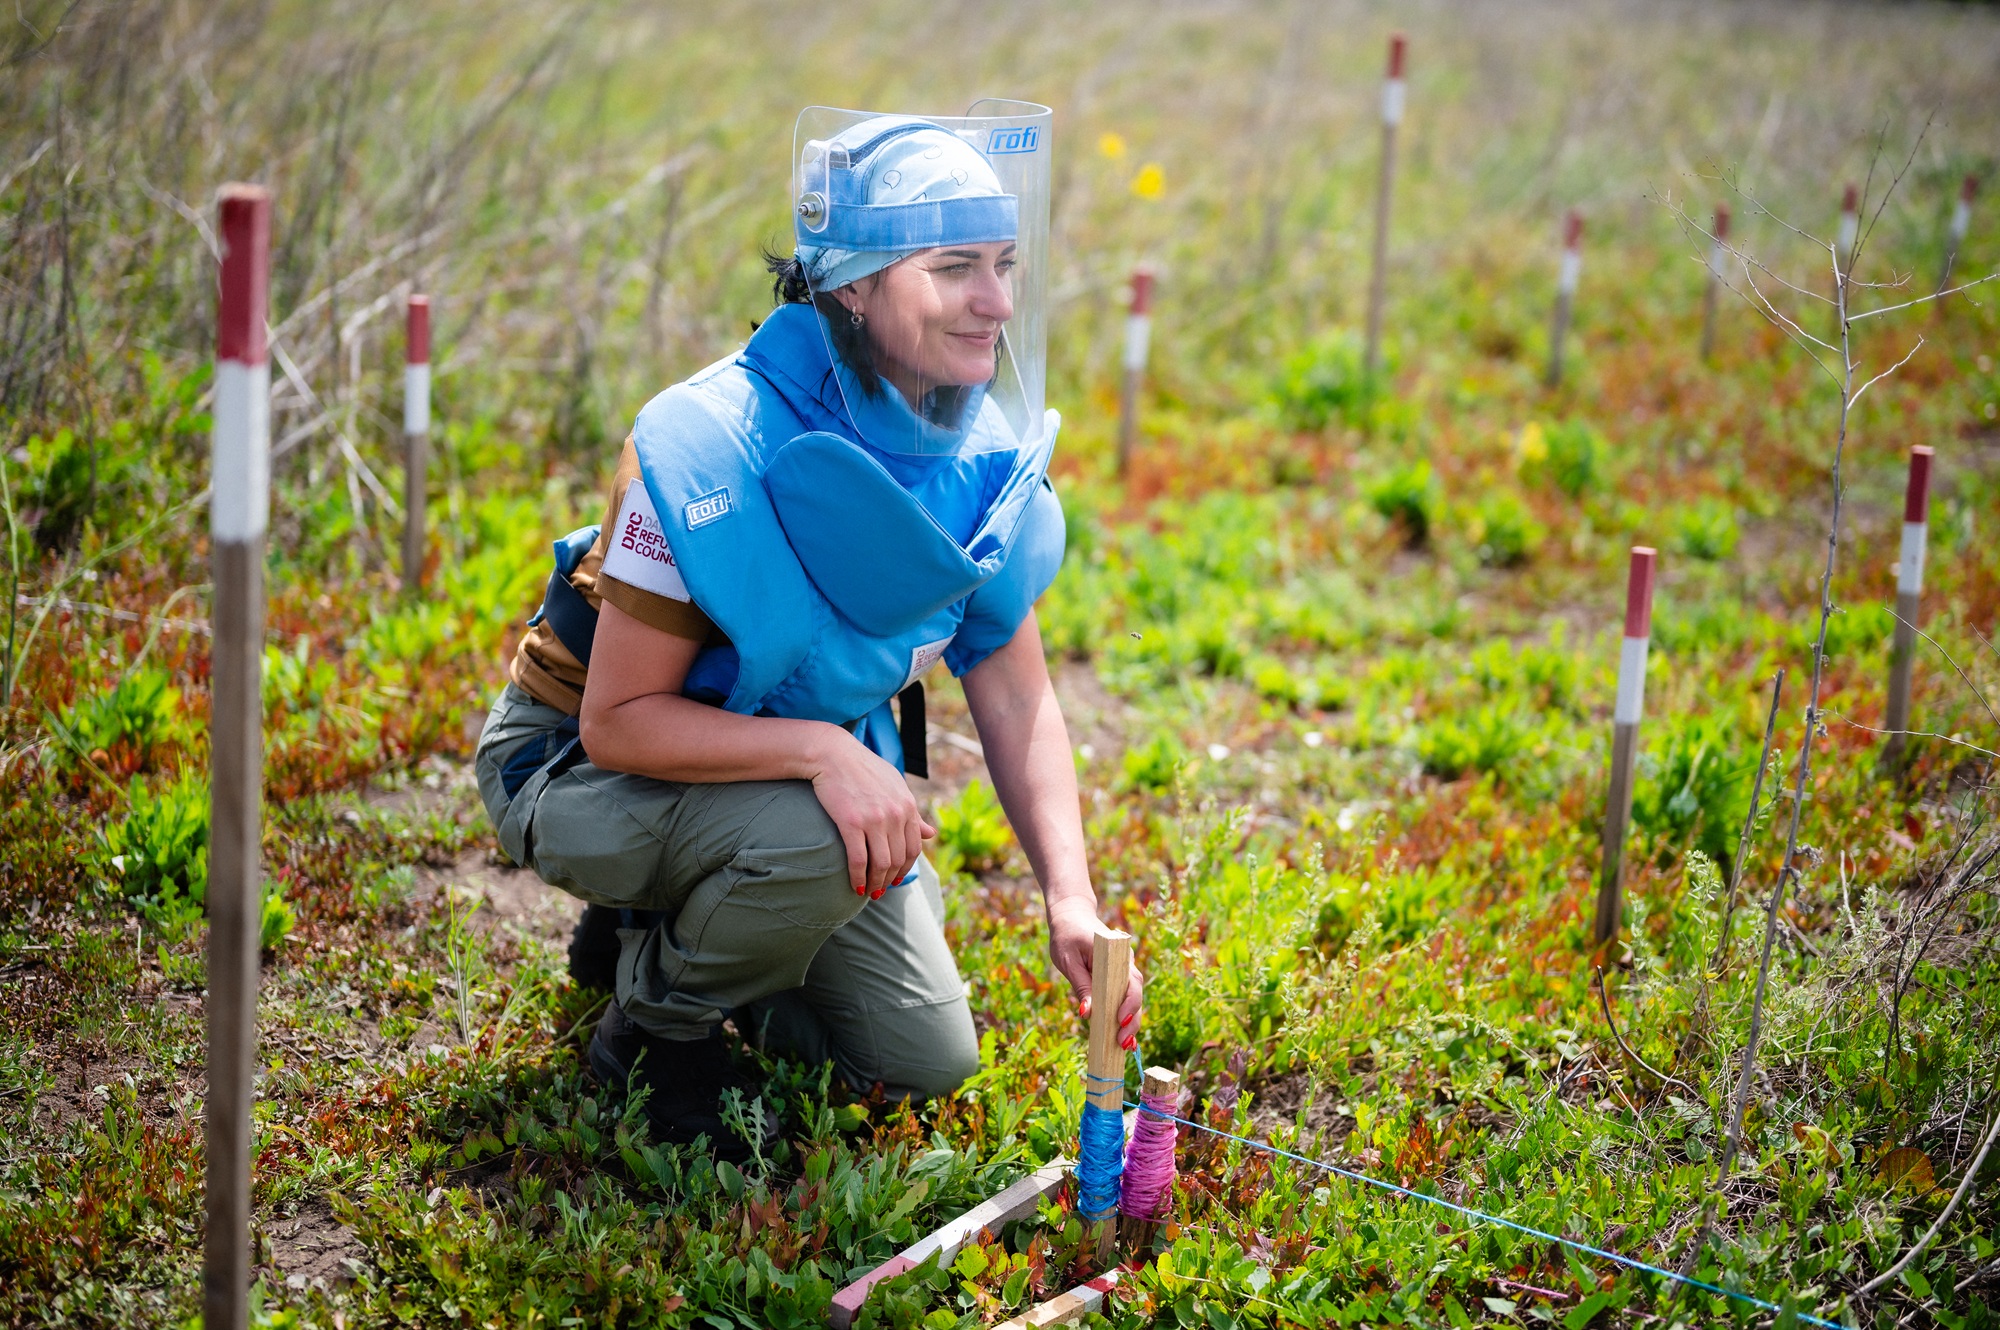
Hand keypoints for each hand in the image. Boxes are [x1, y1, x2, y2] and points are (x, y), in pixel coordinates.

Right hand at [807, 726, 936, 896]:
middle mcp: (895, 814)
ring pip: (881, 864)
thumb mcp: (895, 786)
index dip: (905, 869)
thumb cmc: (863, 769)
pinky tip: (855, 886)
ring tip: (868, 892)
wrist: (832, 754)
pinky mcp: (851, 823)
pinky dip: (858, 878)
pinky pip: (858, 860)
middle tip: (880, 891)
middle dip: (889, 880)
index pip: (914, 848)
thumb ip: (913, 812)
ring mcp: (874, 819)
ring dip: (875, 884)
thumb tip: (931, 834)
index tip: (895, 879)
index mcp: (908, 806)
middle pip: (898, 860)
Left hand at [1047, 896, 1143, 1051]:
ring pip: (1134, 999)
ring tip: (1124, 1046)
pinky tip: (1123, 1038)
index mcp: (1115, 952)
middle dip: (1131, 1020)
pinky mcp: (1118, 978)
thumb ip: (1080, 985)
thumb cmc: (1066, 936)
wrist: (1071, 916)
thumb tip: (1088, 1014)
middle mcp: (1125, 961)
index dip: (1128, 1003)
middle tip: (1122, 1044)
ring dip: (1131, 1022)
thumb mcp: (1067, 960)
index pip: (1129, 981)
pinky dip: (1125, 1016)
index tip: (1119, 1021)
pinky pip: (1125, 998)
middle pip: (1136, 993)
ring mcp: (1124, 969)